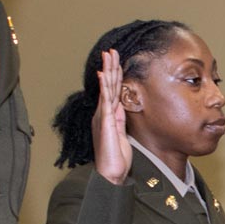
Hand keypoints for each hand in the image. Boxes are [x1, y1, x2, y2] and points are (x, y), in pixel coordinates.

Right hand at [90, 51, 131, 184]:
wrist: (110, 173)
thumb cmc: (116, 158)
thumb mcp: (121, 136)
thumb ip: (120, 121)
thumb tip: (121, 107)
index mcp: (108, 116)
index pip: (112, 91)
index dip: (114, 76)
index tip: (115, 62)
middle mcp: (103, 113)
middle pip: (108, 85)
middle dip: (110, 67)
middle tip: (111, 50)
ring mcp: (103, 116)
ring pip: (106, 88)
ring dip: (108, 70)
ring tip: (108, 54)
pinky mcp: (105, 121)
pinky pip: (105, 99)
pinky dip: (105, 85)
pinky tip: (103, 73)